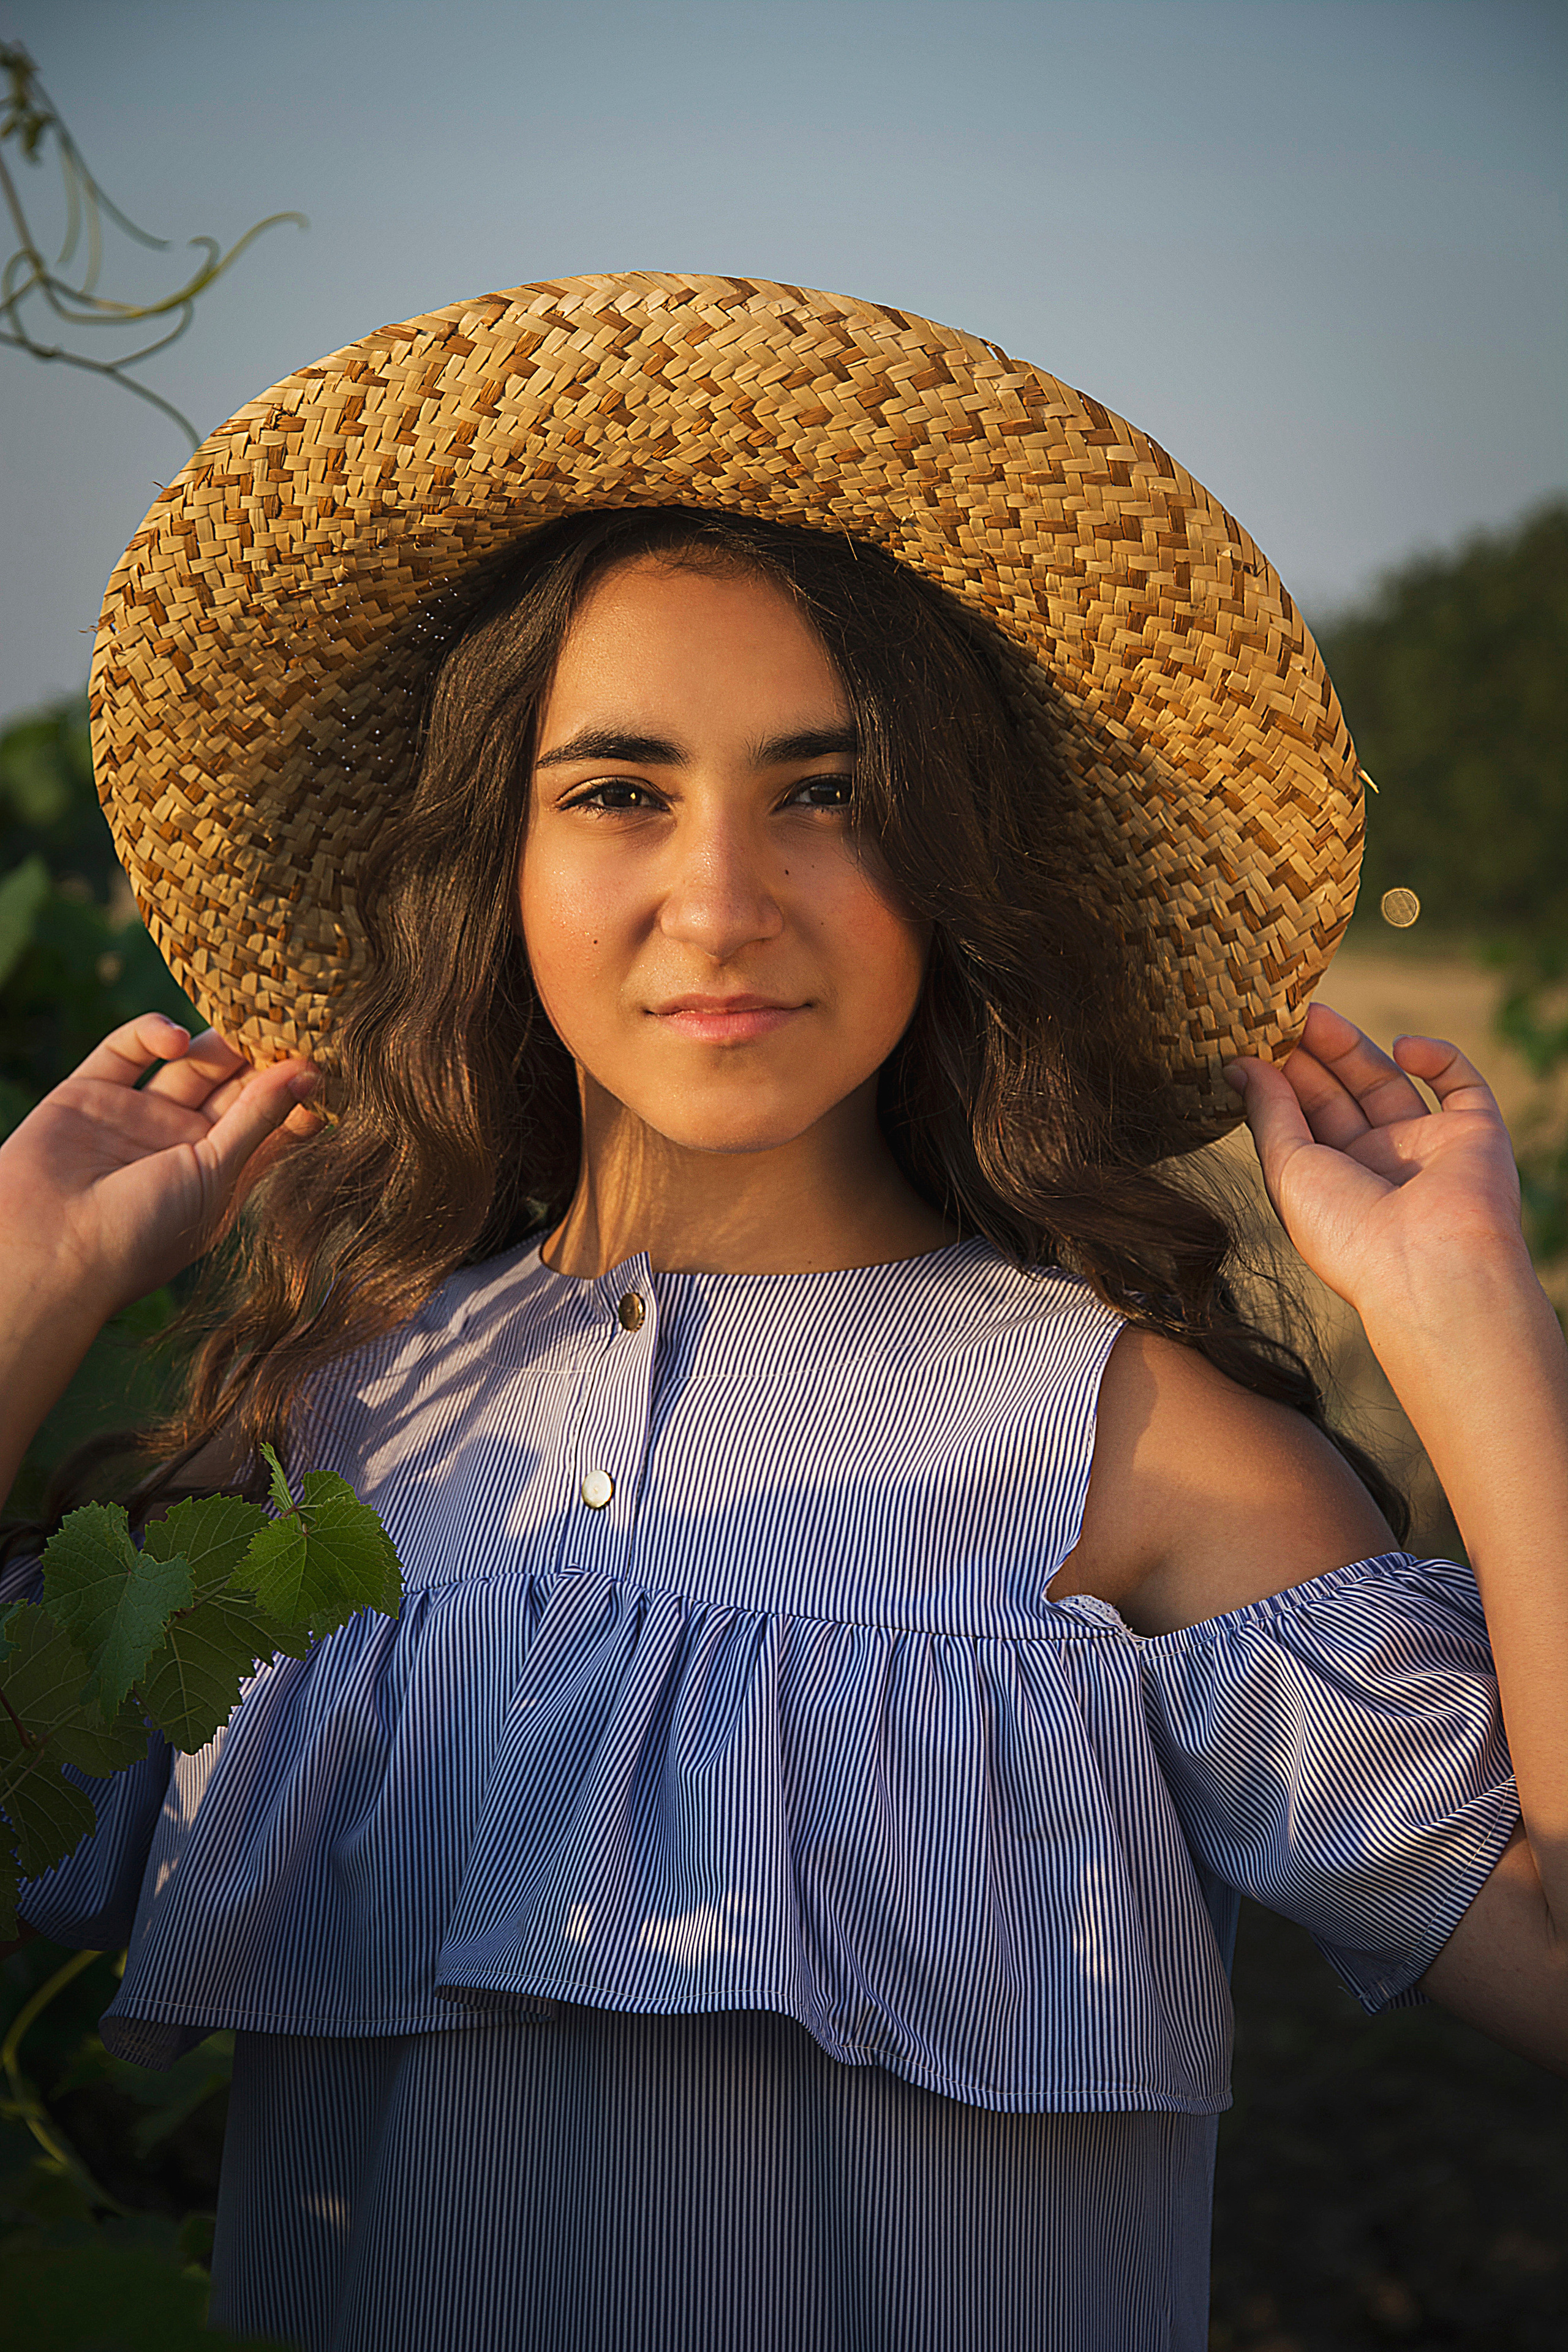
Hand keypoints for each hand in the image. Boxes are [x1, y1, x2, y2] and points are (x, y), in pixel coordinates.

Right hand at [0, 1012, 320, 1321]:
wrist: (47, 1251)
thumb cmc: (143, 1233)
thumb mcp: (216, 1176)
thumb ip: (259, 1119)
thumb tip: (311, 1071)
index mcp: (221, 1177)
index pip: (272, 1123)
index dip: (296, 1091)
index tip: (326, 1056)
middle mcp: (182, 1146)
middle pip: (234, 1087)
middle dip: (261, 1056)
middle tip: (290, 1018)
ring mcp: (137, 1117)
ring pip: (189, 1064)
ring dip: (218, 1042)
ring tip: (244, 1019)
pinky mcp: (89, 1092)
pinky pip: (126, 1049)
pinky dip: (153, 1034)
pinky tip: (177, 1040)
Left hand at [1225, 1001, 1529, 1324]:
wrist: (1429, 1267)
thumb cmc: (1347, 1232)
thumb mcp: (1287, 1169)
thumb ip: (1268, 1112)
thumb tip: (1238, 1065)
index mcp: (1333, 1184)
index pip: (1303, 1118)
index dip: (1281, 1077)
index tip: (1255, 1038)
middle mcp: (1379, 1165)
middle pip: (1341, 1095)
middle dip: (1312, 1054)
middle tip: (1282, 1013)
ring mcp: (1428, 1148)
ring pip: (1389, 1081)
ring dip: (1353, 1046)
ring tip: (1314, 1013)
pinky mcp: (1476, 1135)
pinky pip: (1461, 1083)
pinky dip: (1436, 1056)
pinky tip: (1401, 1046)